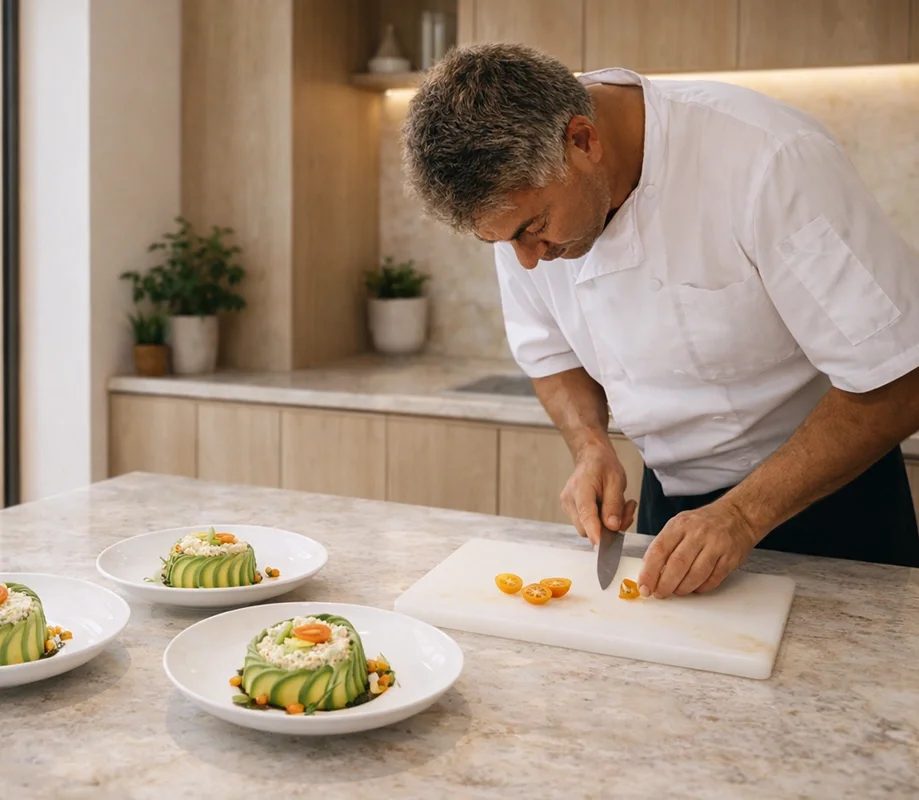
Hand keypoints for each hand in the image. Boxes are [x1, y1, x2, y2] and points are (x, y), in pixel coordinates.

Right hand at [560, 443, 637, 545]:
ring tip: (622, 507)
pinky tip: (610, 508)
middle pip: (586, 527)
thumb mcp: (616, 481)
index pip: (586, 515)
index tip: (602, 546)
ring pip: (588, 528)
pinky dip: (601, 521)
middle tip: (627, 513)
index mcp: (580, 488)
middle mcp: (570, 499)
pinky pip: (587, 523)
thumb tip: (613, 527)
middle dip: (608, 528)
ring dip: (607, 524)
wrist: (591, 457)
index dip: (595, 532)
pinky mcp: (571, 510)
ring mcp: (568, 505)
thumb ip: (614, 505)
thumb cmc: (603, 465)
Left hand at [637, 499, 759, 597]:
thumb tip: (649, 573)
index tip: (644, 586)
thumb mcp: (680, 525)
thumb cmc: (702, 524)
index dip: (649, 571)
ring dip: (683, 588)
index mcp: (679, 525)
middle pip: (677, 564)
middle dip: (665, 584)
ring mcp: (716, 545)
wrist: (737, 516)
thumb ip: (665, 546)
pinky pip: (713, 579)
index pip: (659, 550)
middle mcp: (697, 533)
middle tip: (659, 593)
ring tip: (677, 591)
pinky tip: (695, 588)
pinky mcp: (730, 558)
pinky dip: (701, 588)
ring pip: (696, 574)